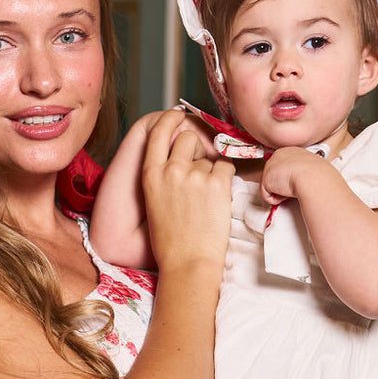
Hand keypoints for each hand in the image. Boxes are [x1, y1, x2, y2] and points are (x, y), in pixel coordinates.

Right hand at [142, 110, 233, 272]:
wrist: (187, 263)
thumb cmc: (171, 241)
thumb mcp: (155, 203)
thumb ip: (164, 176)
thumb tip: (181, 157)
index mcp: (150, 175)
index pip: (158, 131)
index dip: (170, 120)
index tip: (178, 115)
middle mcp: (171, 170)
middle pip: (188, 137)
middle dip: (196, 148)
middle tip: (199, 171)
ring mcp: (195, 175)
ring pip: (210, 156)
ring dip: (212, 170)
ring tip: (206, 199)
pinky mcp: (218, 183)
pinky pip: (227, 167)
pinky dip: (226, 181)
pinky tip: (217, 201)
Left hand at [260, 146, 332, 205]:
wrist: (312, 176)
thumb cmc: (316, 173)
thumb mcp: (309, 167)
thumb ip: (300, 170)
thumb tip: (302, 176)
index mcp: (289, 151)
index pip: (282, 168)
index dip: (287, 178)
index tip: (295, 182)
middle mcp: (277, 155)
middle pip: (274, 177)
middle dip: (282, 185)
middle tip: (294, 187)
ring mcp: (269, 166)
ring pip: (271, 187)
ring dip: (281, 192)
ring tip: (292, 189)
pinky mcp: (265, 179)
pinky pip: (267, 195)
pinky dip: (276, 199)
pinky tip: (286, 194)